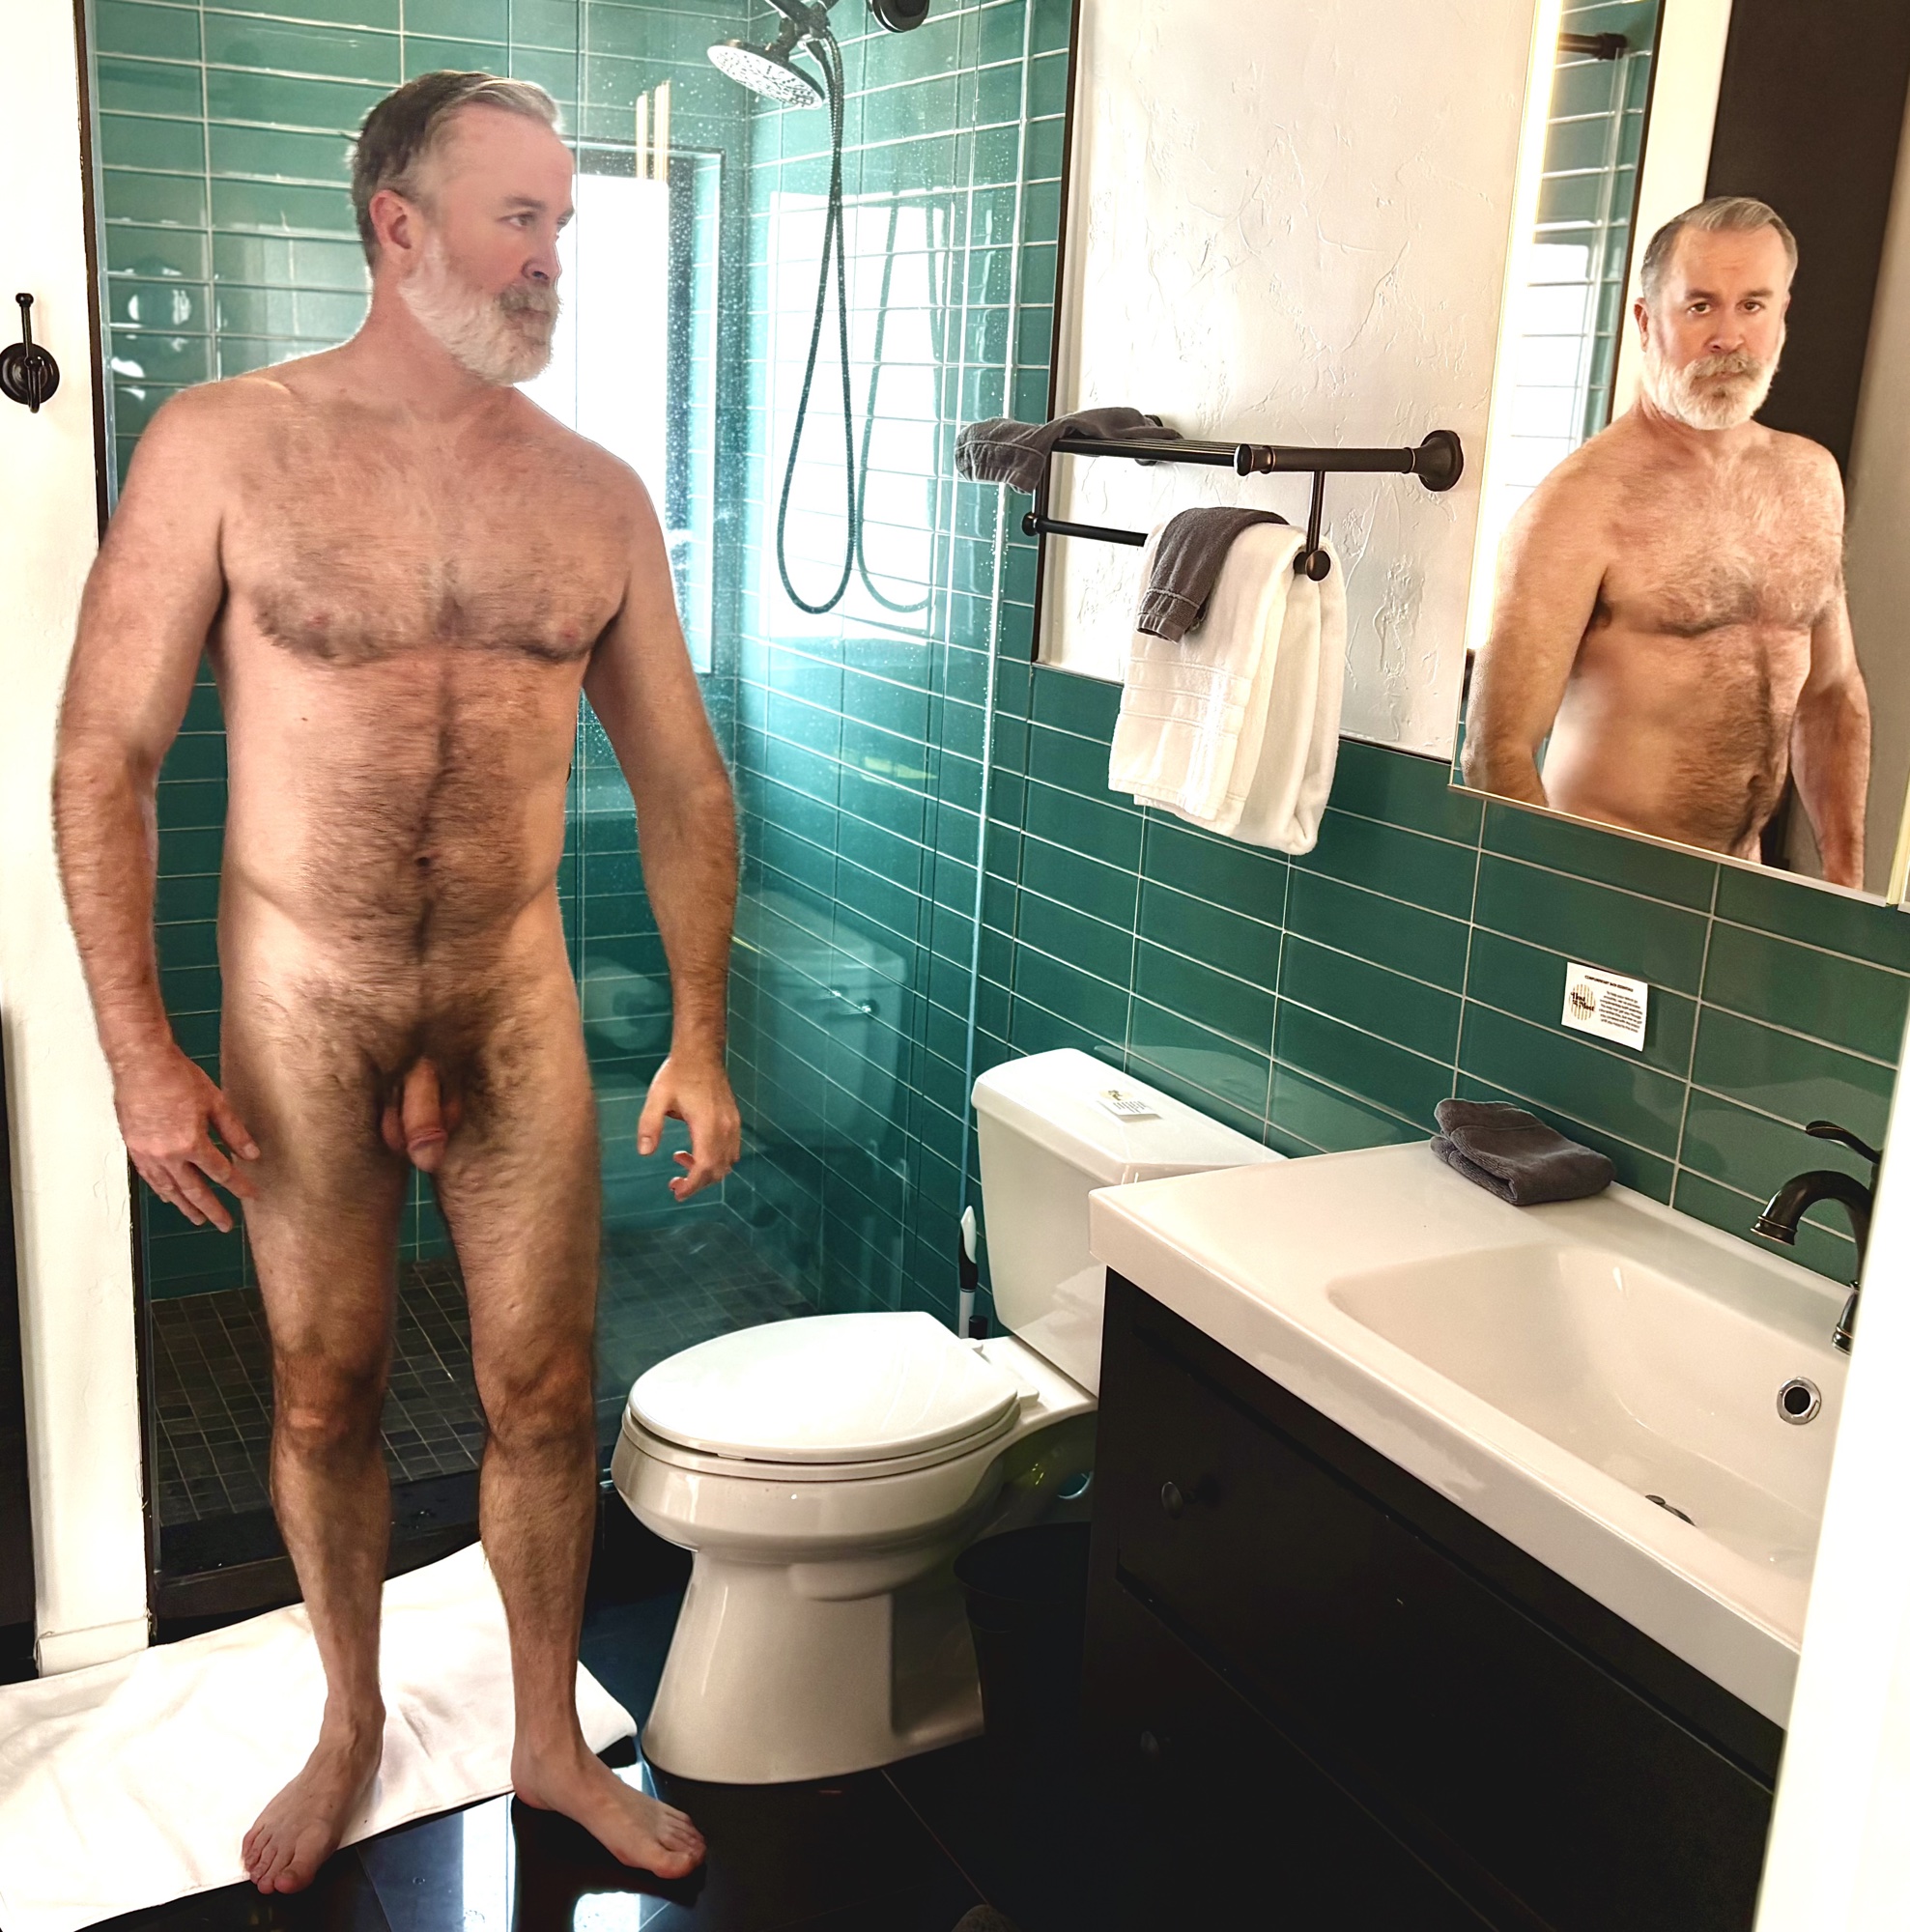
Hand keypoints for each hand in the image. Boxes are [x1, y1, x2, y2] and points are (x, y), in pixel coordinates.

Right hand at [115, 1046, 259, 1231]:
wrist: (142, 1064)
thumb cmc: (177, 1077)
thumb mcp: (216, 1102)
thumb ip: (234, 1131)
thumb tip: (251, 1154)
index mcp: (191, 1143)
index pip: (221, 1173)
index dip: (238, 1186)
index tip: (250, 1195)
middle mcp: (168, 1155)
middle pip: (195, 1190)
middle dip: (212, 1209)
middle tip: (224, 1224)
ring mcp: (148, 1154)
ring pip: (170, 1189)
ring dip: (185, 1206)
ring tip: (198, 1218)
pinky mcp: (134, 1148)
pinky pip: (150, 1178)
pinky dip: (162, 1190)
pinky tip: (169, 1196)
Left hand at [637, 1049, 740, 1201]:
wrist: (700, 1052)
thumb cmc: (678, 1073)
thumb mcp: (657, 1098)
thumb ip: (649, 1126)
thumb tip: (644, 1152)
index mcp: (707, 1125)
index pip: (705, 1167)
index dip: (692, 1185)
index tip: (677, 1192)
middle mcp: (724, 1127)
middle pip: (718, 1170)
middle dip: (697, 1183)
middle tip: (675, 1184)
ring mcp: (732, 1124)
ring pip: (727, 1162)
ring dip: (706, 1170)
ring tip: (681, 1160)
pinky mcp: (733, 1119)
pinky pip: (731, 1150)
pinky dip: (716, 1159)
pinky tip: (697, 1149)